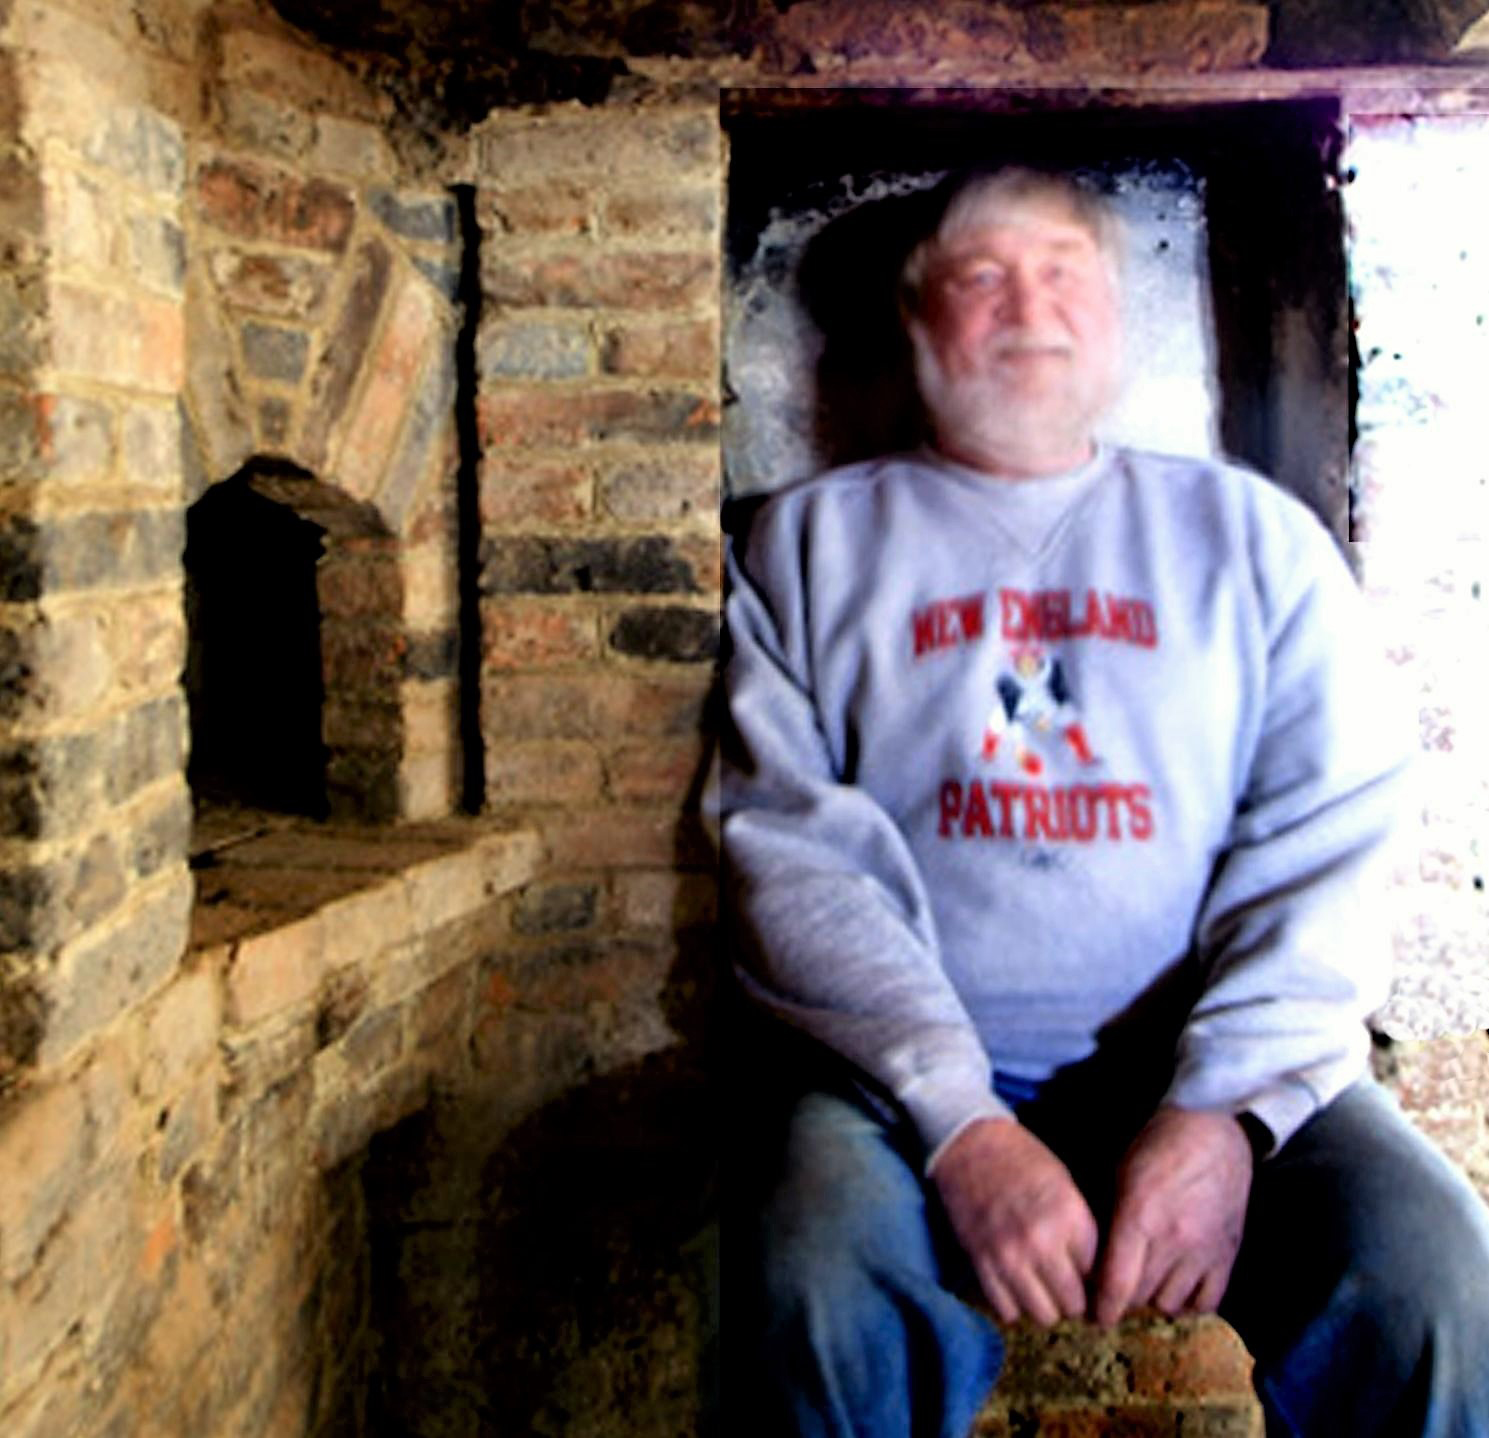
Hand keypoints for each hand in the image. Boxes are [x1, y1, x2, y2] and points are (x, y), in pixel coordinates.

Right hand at [931, 1118, 1098, 1326]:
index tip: (1086, 1272)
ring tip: (1041, 1287)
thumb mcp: (1064, 1185)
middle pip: (1074, 1303)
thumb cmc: (1021, 1159)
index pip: (1099, 1274)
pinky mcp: (981, 1263)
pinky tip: (1016, 1284)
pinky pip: (1007, 1310)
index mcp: (1070, 1216)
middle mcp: (1042, 1241)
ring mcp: (1009, 1255)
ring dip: (1046, 1305)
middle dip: (1073, 1297)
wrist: (969, 1142)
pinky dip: (1014, 1304)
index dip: (1094, 1275)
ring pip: (1043, 1315)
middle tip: (1066, 1284)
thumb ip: (1080, 1228)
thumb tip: (1095, 1273)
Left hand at [1094, 1107, 1252, 1326]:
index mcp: (1140, 1216)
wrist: (1213, 1129)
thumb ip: (1108, 1221)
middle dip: (1122, 1300)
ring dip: (1152, 1301)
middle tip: (1113, 1296)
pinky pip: (1207, 1302)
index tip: (1094, 1315)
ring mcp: (1204, 1250)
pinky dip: (1188, 1305)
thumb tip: (1090, 1263)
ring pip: (1170, 1303)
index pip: (1116, 1283)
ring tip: (1143, 1289)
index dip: (1101, 1307)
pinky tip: (1175, 1291)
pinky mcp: (1227, 1254)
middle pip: (1140, 1297)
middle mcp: (1173, 1239)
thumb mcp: (1120, 1175)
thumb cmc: (1157, 1146)